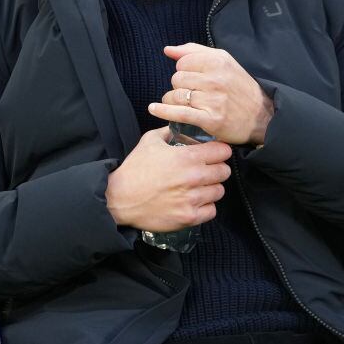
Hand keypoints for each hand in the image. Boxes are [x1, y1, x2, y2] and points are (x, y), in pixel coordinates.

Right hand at [106, 127, 231, 231]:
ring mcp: (192, 199)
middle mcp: (193, 177)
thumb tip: (179, 126)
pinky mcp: (189, 217)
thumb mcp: (150, 141)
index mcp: (187, 157)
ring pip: (219, 191)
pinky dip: (206, 207)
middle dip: (217, 169)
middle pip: (224, 172)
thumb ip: (169, 131)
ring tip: (199, 187)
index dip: (220, 151)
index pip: (222, 151)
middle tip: (207, 171)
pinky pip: (211, 211)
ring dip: (211, 188)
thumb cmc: (135, 169)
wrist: (119, 198)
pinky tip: (195, 201)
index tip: (215, 153)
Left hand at [149, 43, 274, 144]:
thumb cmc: (239, 87)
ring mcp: (212, 100)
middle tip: (192, 93)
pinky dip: (163, 111)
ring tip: (183, 103)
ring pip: (176, 96)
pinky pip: (179, 113)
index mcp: (218, 61)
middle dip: (179, 86)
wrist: (262, 116)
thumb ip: (194, 52)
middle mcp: (215, 79)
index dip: (184, 70)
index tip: (194, 78)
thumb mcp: (223, 61)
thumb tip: (168, 50)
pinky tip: (154, 109)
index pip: (182, 62)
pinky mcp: (209, 120)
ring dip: (173, 100)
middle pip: (177, 79)